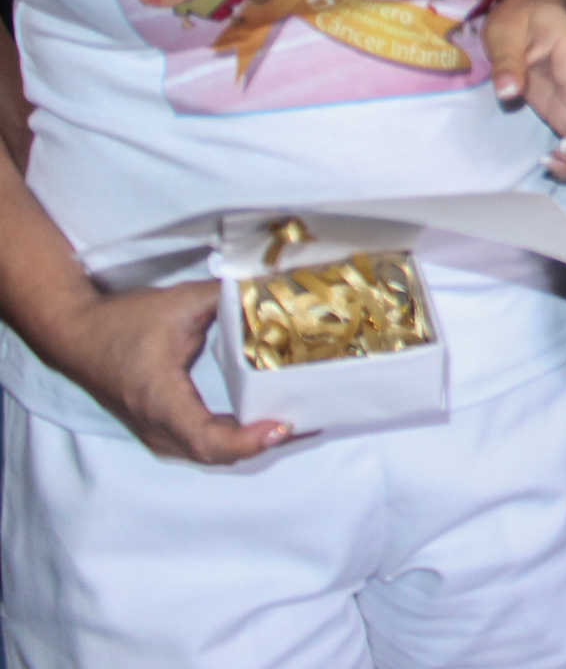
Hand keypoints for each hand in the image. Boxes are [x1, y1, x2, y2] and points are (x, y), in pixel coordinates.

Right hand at [44, 280, 291, 463]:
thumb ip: (226, 298)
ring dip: (253, 444)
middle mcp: (159, 429)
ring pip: (212, 454)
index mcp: (162, 402)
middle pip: (218, 454)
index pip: (210, 441)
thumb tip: (269, 290)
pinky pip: (203, 444)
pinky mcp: (160, 429)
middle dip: (266, 443)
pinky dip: (236, 439)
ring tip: (297, 425)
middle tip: (311, 424)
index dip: (250, 440)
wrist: (75, 334)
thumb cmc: (123, 321)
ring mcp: (158, 434)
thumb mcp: (178, 303)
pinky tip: (263, 422)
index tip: (284, 424)